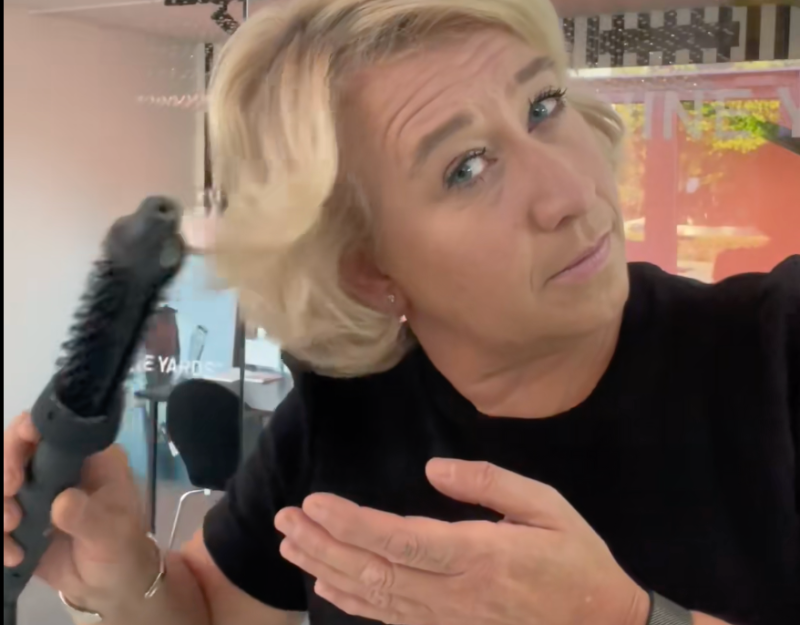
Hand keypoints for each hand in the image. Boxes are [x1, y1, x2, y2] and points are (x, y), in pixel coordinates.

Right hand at [4, 412, 158, 612]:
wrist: (109, 584)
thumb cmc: (121, 547)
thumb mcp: (112, 533)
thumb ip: (88, 516)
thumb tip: (62, 501)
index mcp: (89, 456)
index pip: (55, 428)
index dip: (27, 432)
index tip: (15, 465)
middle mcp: (61, 466)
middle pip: (17, 448)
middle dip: (5, 470)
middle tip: (10, 492)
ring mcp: (39, 491)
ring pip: (3, 481)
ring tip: (12, 528)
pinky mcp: (22, 518)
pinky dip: (0, 537)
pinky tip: (15, 555)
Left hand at [275, 459, 649, 624]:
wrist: (600, 623)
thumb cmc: (574, 556)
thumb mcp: (546, 505)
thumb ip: (489, 483)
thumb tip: (433, 469)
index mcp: (479, 556)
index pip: (402, 541)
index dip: (353, 525)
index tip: (315, 502)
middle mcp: (455, 593)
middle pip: (375, 571)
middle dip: (323, 544)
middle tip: (285, 518)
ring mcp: (448, 619)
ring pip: (374, 598)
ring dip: (327, 569)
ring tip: (290, 544)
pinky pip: (391, 619)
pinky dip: (351, 602)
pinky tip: (325, 585)